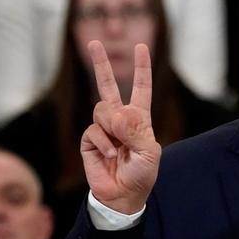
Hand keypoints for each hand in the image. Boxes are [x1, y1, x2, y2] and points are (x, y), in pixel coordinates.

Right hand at [81, 40, 161, 213]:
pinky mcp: (89, 140)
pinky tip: (111, 155)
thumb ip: (136, 131)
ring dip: (113, 127)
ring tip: (120, 147)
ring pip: (102, 110)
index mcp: (140, 118)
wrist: (124, 195)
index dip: (142, 68)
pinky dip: (104, 143)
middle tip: (94, 43)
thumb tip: (117, 113)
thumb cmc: (142, 173)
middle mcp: (120, 119)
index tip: (141, 46)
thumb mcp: (149, 152)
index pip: (141, 88)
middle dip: (101, 64)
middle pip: (108, 86)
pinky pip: (94, 130)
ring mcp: (103, 128)